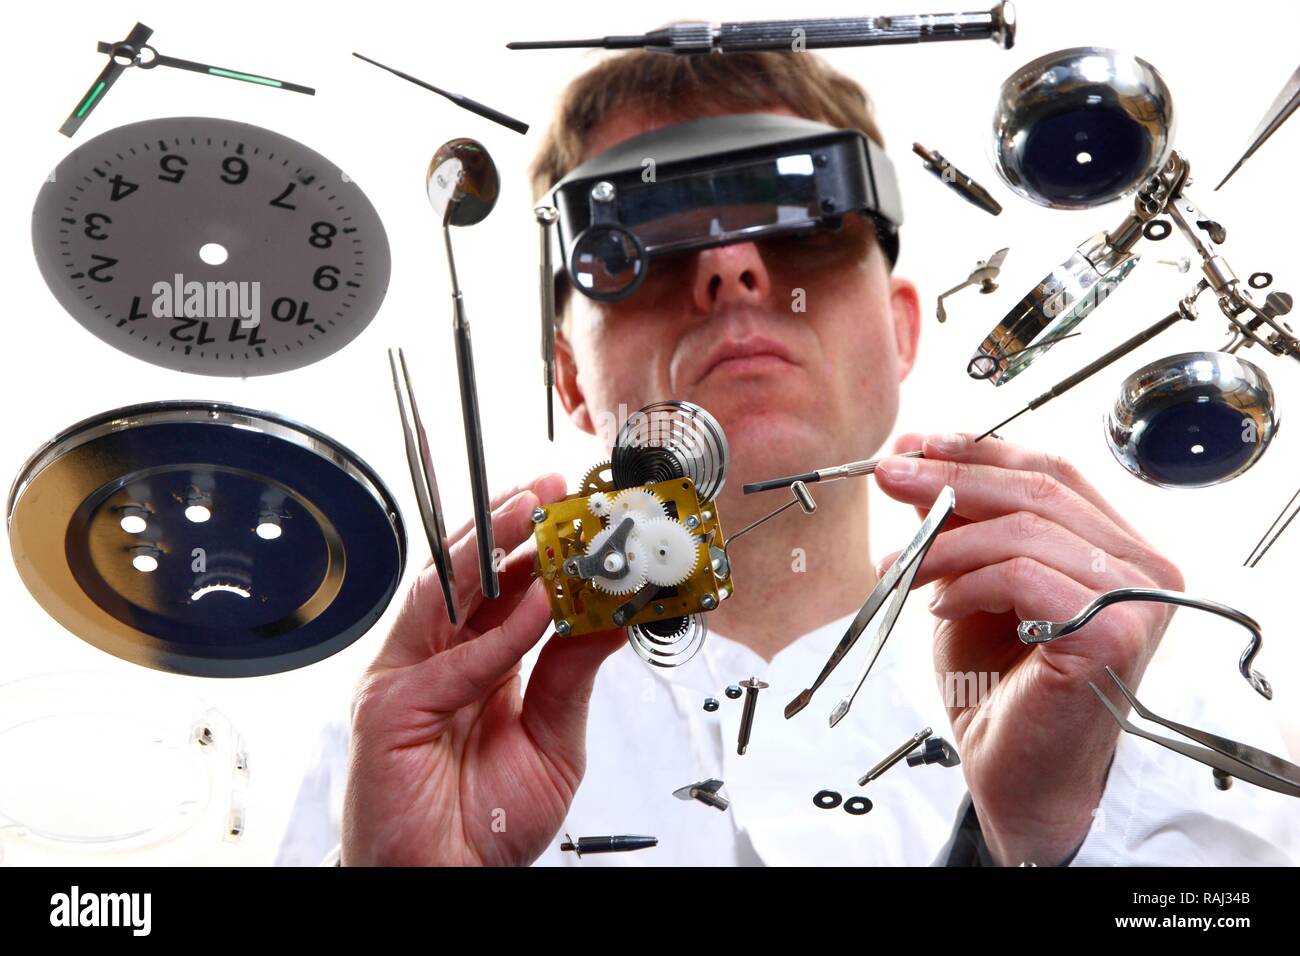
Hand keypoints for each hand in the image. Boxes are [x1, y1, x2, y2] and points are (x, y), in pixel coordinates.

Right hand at [341, 475, 625, 865]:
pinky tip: (537, 602)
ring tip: (535, 514)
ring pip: (444, 593)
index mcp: (473, 664)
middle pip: (467, 576)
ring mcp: (406, 678)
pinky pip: (452, 659)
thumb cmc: (485, 822)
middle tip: (552, 492)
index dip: (533, 546)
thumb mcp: (554, 737)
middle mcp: (435, 661)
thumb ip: (572, 673)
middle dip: (508, 527)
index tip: (572, 512)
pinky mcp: (390, 708)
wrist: (449, 881)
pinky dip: (498, 630)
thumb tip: (610, 616)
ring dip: (491, 550)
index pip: (500, 588)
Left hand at [874, 433, 1183, 864]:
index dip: (979, 451)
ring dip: (947, 541)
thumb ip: (960, 528)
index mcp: (1119, 550)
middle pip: (1040, 489)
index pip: (1052, 472)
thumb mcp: (971, 585)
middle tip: (888, 477)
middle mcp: (1143, 570)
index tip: (914, 446)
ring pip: (1027, 529)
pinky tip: (938, 606)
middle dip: (951, 478)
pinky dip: (967, 582)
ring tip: (901, 568)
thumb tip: (915, 463)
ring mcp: (1136, 602)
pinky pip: (1022, 576)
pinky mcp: (1111, 635)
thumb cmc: (998, 686)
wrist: (1015, 775)